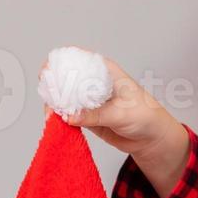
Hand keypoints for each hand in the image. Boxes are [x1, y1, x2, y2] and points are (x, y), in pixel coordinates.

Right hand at [42, 52, 189, 194]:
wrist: (152, 138)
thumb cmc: (145, 116)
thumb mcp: (120, 114)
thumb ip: (94, 115)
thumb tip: (69, 117)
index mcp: (104, 71)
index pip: (77, 59)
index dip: (59, 63)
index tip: (46, 72)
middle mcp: (94, 82)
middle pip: (65, 79)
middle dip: (52, 88)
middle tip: (49, 101)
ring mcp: (89, 100)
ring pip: (64, 98)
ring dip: (54, 106)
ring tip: (51, 116)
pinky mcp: (86, 117)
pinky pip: (68, 115)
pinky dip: (60, 119)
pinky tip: (56, 123)